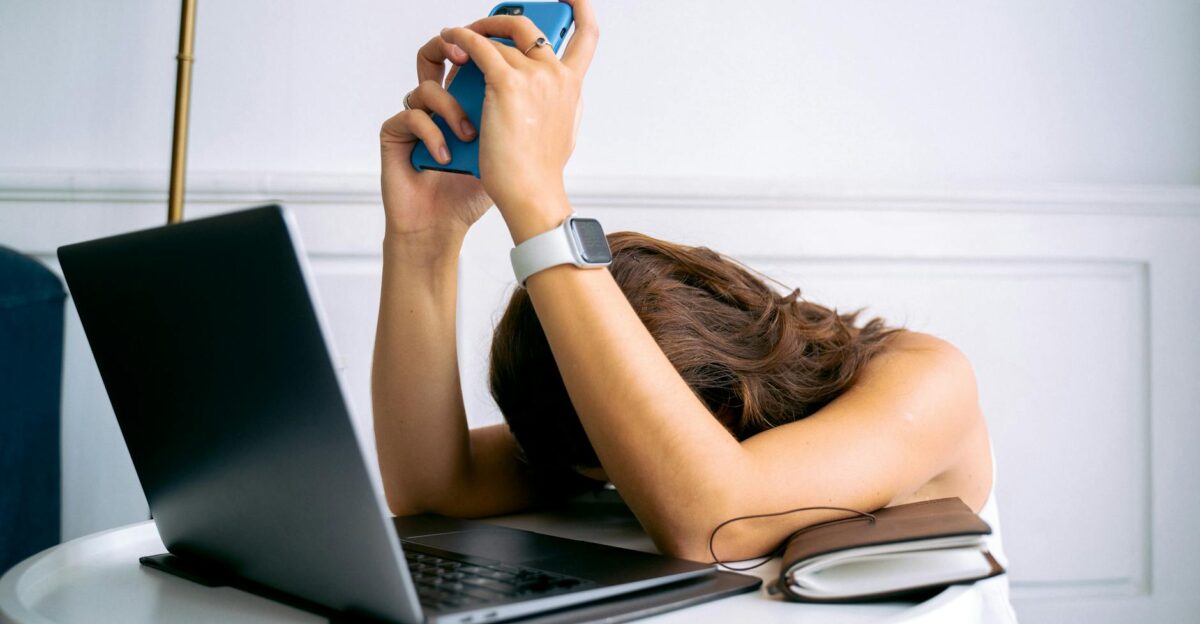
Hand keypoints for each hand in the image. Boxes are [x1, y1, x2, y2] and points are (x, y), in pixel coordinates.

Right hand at [379, 34, 493, 249]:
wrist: (442, 227)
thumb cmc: (470, 193)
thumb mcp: (502, 152)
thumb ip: (513, 119)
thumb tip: (538, 86)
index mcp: (464, 102)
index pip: (468, 60)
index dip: (481, 47)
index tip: (499, 47)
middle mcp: (436, 105)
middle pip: (435, 54)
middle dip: (453, 49)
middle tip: (469, 59)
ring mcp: (415, 117)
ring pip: (428, 88)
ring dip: (452, 110)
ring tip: (468, 138)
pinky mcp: (395, 134)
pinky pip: (412, 116)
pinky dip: (433, 135)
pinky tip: (446, 157)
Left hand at [439, 0, 598, 242]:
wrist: (530, 192)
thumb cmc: (539, 172)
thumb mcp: (560, 133)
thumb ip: (556, 104)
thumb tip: (545, 93)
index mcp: (573, 87)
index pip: (587, 36)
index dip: (581, 9)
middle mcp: (558, 75)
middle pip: (529, 28)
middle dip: (503, 22)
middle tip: (485, 28)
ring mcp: (534, 77)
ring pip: (500, 39)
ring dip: (475, 33)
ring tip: (458, 38)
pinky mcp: (506, 83)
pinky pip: (478, 47)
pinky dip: (462, 38)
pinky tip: (450, 39)